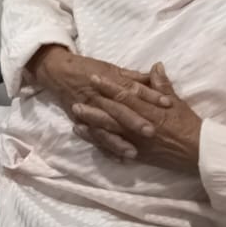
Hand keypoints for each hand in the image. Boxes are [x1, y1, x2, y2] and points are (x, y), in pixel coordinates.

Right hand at [28, 45, 154, 158]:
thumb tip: (157, 72)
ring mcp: (89, 110)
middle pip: (119, 110)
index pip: (133, 89)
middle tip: (151, 132)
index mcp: (110, 81)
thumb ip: (134, 76)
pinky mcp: (80, 120)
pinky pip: (94, 137)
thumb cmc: (87, 68)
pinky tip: (119, 159)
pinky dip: (106, 148)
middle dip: (134, 121)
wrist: (57, 71)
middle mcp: (100, 97)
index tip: (168, 103)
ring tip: (133, 152)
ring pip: (105, 127)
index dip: (150, 96)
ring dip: (118, 141)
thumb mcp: (111, 68)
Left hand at [72, 63, 201, 171]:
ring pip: (112, 134)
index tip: (94, 78)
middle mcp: (142, 126)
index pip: (126, 96)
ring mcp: (139, 142)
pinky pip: (118, 151)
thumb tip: (155, 65)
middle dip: (94, 107)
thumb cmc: (189, 125)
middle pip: (114, 115)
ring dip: (93, 128)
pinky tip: (91, 142)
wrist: (201, 152)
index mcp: (151, 110)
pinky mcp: (139, 155)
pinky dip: (103, 146)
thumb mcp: (178, 102)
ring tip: (76, 122)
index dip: (108, 86)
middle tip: (75, 100)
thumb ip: (162, 85)